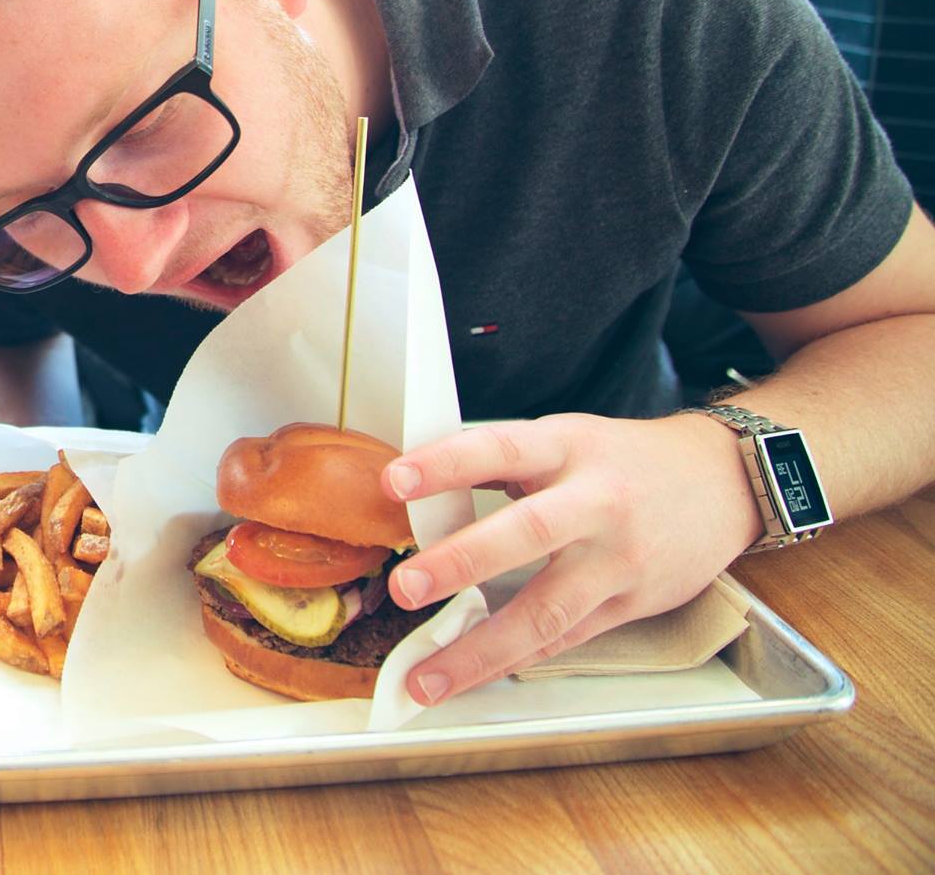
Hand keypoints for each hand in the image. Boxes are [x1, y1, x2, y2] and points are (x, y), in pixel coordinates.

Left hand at [380, 412, 761, 705]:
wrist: (723, 482)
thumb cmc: (623, 461)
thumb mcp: (564, 439)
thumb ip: (500, 466)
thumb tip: (417, 495)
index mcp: (567, 447)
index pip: (500, 448)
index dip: (446, 464)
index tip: (393, 481)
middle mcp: (596, 503)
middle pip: (527, 532)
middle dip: (462, 562)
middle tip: (406, 587)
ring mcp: (617, 560)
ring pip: (548, 610)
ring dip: (481, 650)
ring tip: (426, 677)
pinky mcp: (632, 604)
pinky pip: (565, 639)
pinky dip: (515, 661)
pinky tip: (472, 678)